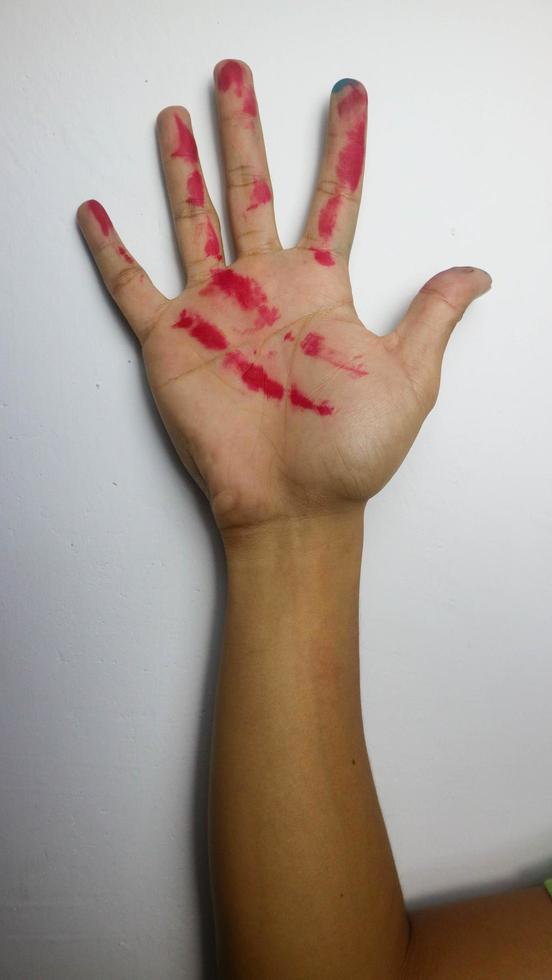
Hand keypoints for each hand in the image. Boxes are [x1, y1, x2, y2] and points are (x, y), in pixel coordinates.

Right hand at [77, 61, 490, 533]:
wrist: (294, 503)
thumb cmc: (352, 451)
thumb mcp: (409, 378)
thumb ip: (432, 317)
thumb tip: (477, 273)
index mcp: (319, 289)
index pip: (332, 200)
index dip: (342, 146)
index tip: (348, 95)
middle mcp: (264, 288)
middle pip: (252, 190)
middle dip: (244, 132)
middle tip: (236, 73)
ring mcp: (214, 310)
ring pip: (192, 221)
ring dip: (181, 170)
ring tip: (174, 117)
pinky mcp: (169, 341)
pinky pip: (132, 286)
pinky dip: (111, 251)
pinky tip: (96, 213)